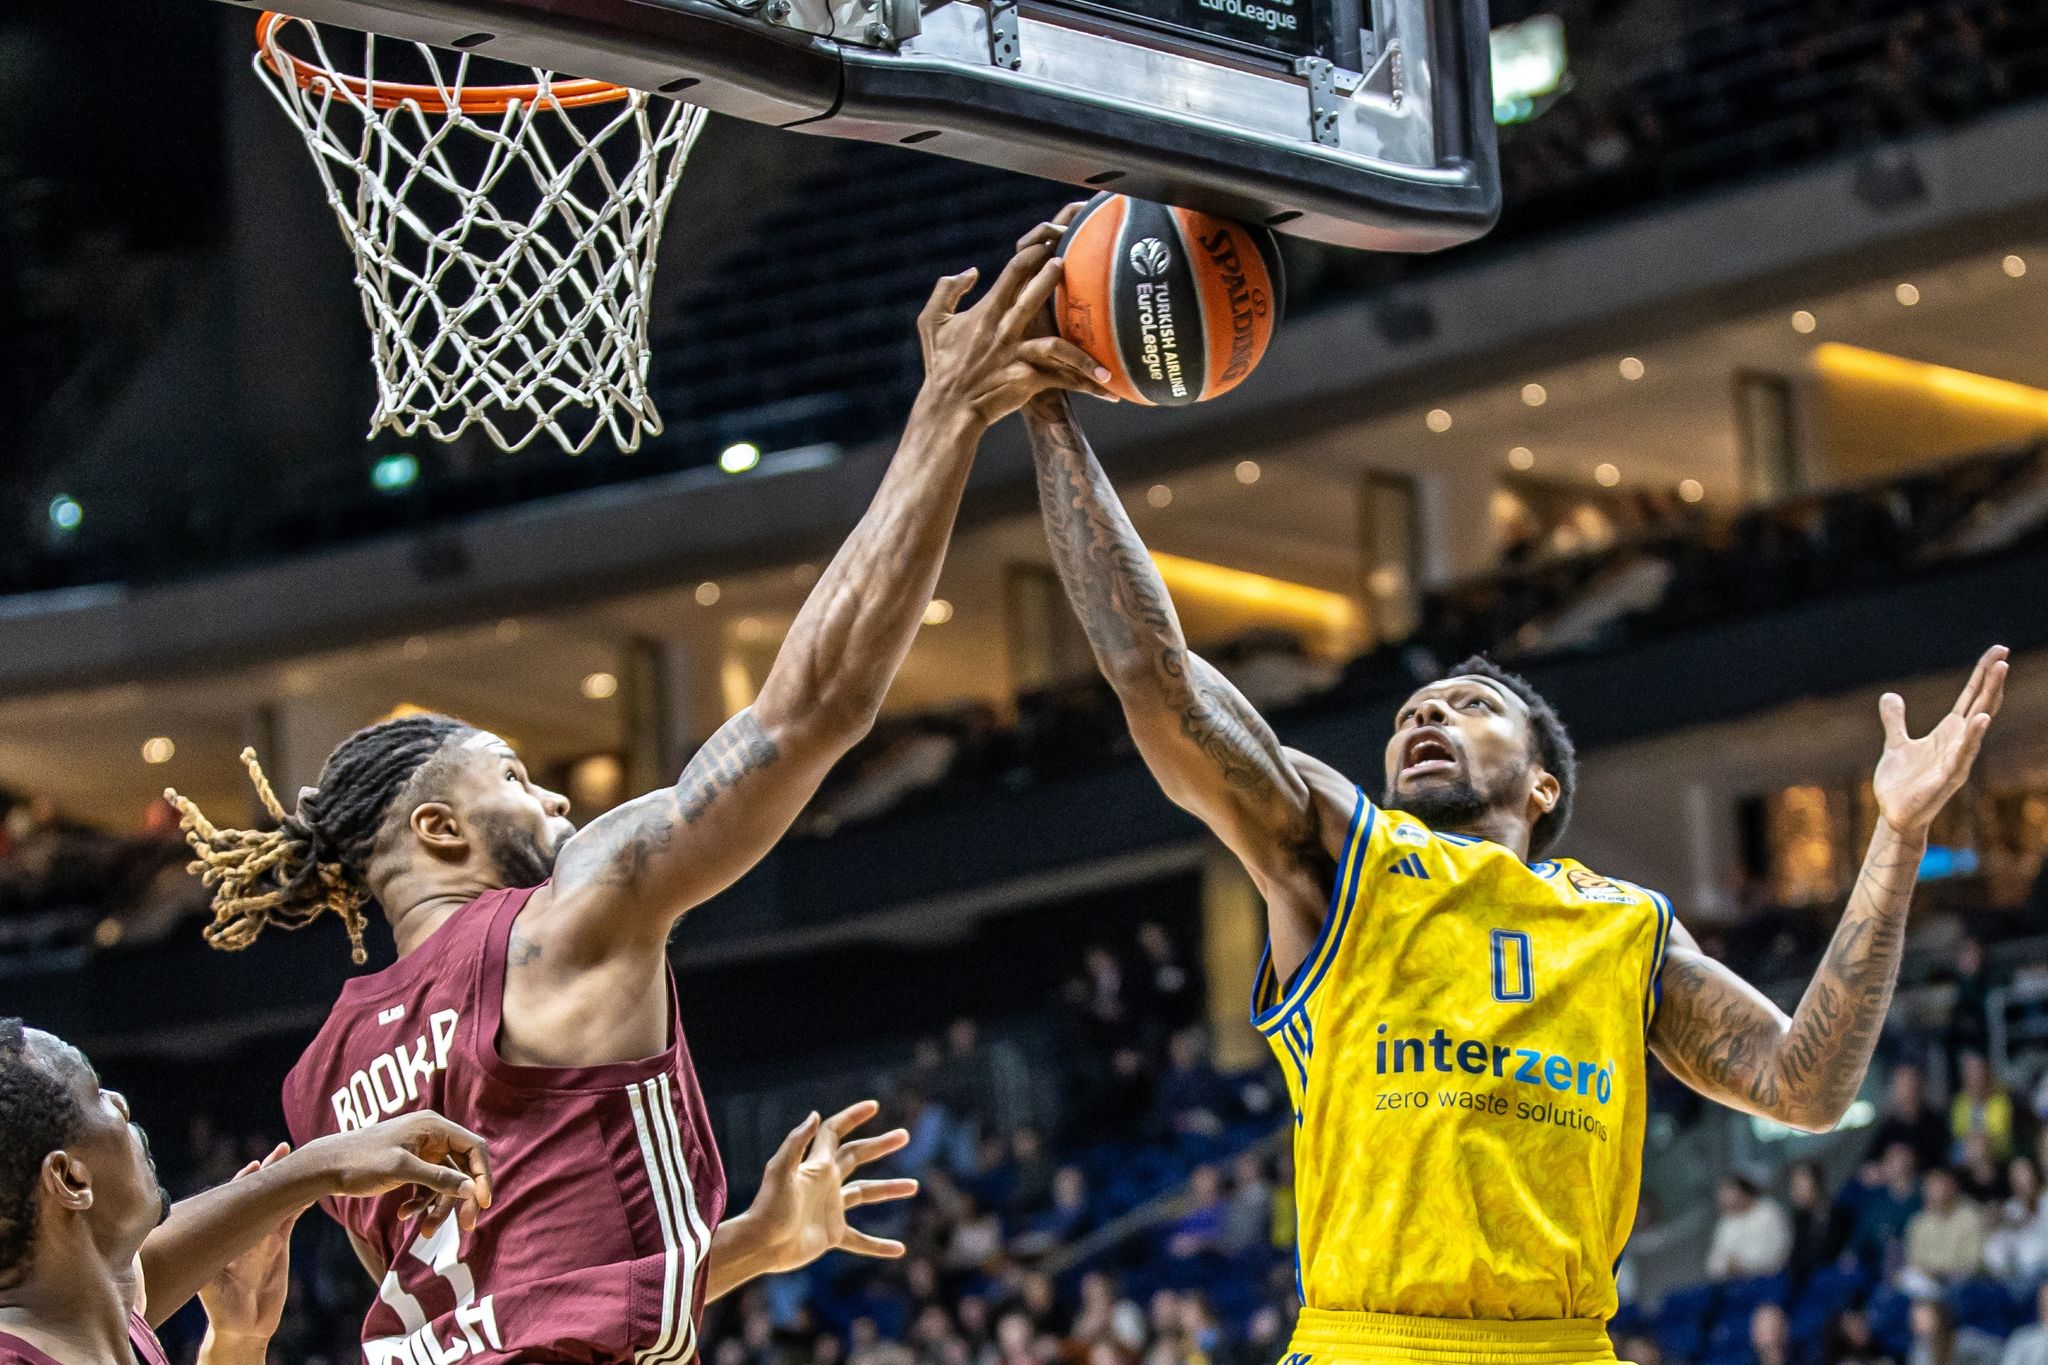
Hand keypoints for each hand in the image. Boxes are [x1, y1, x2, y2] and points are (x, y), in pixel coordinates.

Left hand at [198, 1145, 296, 1348]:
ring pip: (278, 1200)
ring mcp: (263, 1235)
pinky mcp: (278, 1244)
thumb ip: (207, 1264)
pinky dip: (301, 1202)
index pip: (235, 1200)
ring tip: (301, 1160)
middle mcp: (245, 1230)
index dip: (244, 1181)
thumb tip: (197, 1244)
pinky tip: (312, 1188)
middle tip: (282, 1148)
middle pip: (260, 1192)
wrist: (244, 1326)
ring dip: (288, 1180)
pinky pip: (291, 1218)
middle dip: (270, 1170)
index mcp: (227, 1235)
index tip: (254, 1165)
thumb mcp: (210, 1285)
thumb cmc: (221, 1308)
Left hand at [301, 1111, 492, 1234]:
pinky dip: (421, 1202)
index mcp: (434, 1127)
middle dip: (462, 1198)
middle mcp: (432, 1136)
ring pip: (446, 1182)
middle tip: (467, 1226)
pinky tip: (404, 1214)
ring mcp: (422, 1151)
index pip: (473, 1148)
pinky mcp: (412, 1165)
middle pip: (463, 1168)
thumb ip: (439, 1178)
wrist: (326, 1166)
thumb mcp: (401, 1169)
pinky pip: (428, 1186)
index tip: (482, 1203)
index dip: (482, 1176)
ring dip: (438, 1207)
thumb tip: (472, 1190)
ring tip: (425, 1231)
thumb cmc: (361, 1161)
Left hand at [743, 1100, 919, 1273]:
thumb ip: (796, 1143)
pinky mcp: (831, 1234)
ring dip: (889, 1189)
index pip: (835, 1132)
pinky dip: (878, 1245)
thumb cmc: (768, 1208)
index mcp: (816, 1166)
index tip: (873, 1106)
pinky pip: (860, 1240)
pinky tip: (898, 1250)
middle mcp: (826, 1183)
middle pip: (857, 1156)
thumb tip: (815, 1114)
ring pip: (865, 1193)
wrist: (761, 1245)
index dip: (852, 1117)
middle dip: (880, 1145)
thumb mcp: (780, 1172)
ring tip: (914, 1186)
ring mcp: (830, 1209)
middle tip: (904, 1136)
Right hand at [916, 206, 1116, 426]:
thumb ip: (947, 290)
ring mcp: (1016, 356)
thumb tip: (972, 271)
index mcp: (987, 311)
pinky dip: (1088, 384)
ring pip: (1056, 345)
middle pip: (1034, 296)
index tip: (1052, 240)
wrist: (948, 409)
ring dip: (1082, 343)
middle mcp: (1004, 330)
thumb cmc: (940, 364)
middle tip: (1075, 260)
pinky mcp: (1026, 380)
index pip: (1014, 271)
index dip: (1035, 251)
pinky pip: (1063, 380)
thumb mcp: (932, 322)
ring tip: (1105, 336)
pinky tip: (1111, 388)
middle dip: (1055, 275)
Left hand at [1873, 644, 2007, 838]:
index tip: (1998, 650)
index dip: (1982, 674)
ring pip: (1978, 724)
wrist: (1895, 814)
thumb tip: (1890, 695)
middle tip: (2003, 655)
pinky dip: (1972, 736)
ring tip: (2000, 672)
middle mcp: (1959, 742)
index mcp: (1949, 732)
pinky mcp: (1948, 777)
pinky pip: (1964, 753)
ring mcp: (1957, 758)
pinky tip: (1980, 718)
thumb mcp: (1896, 743)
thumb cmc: (1902, 782)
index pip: (1971, 697)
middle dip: (1991, 679)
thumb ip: (1895, 720)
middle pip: (1980, 703)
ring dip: (1989, 698)